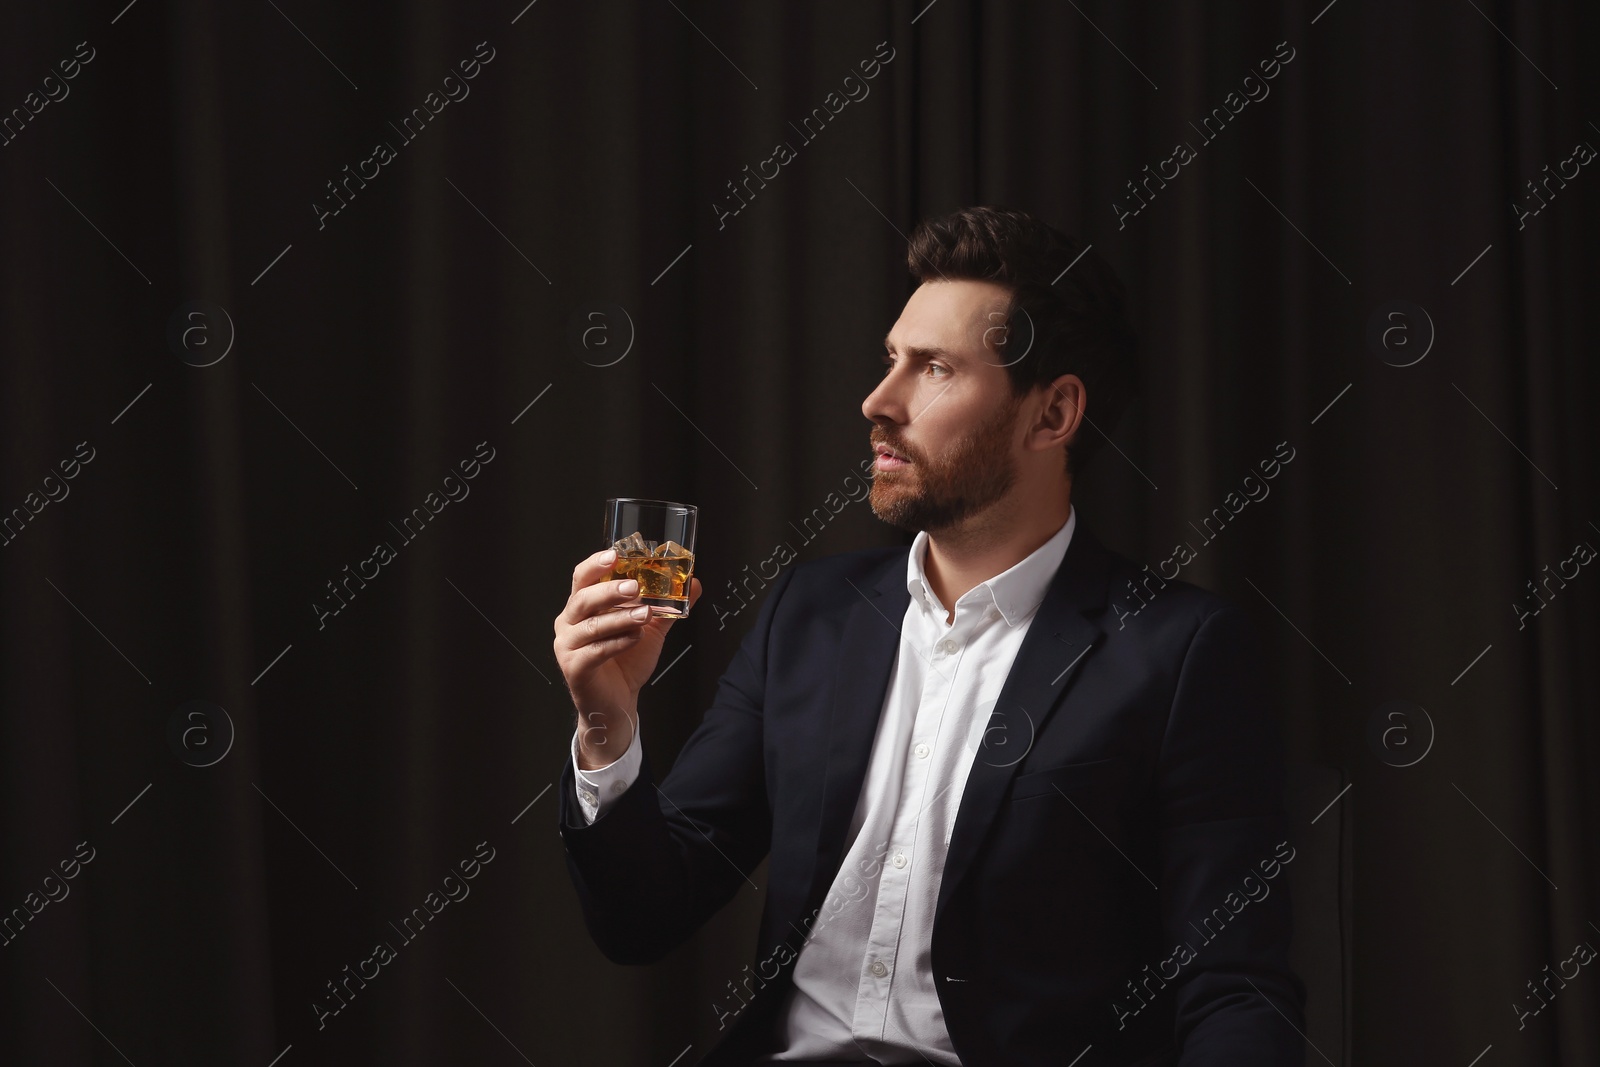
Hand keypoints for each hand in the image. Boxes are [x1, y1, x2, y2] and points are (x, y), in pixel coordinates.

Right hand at [554, 548, 701, 765]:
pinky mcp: (574, 668)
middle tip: (635, 587)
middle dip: (610, 590)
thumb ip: (667, 605)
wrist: (618, 703)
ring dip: (620, 618)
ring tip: (645, 615)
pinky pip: (595, 651)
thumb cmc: (626, 662)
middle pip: (583, 598)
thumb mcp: (650, 628)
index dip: (596, 564)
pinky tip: (634, 638)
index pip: (583, 578)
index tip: (615, 554)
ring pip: (591, 625)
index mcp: (582, 607)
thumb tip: (693, 583)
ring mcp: (567, 646)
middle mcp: (569, 623)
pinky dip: (617, 642)